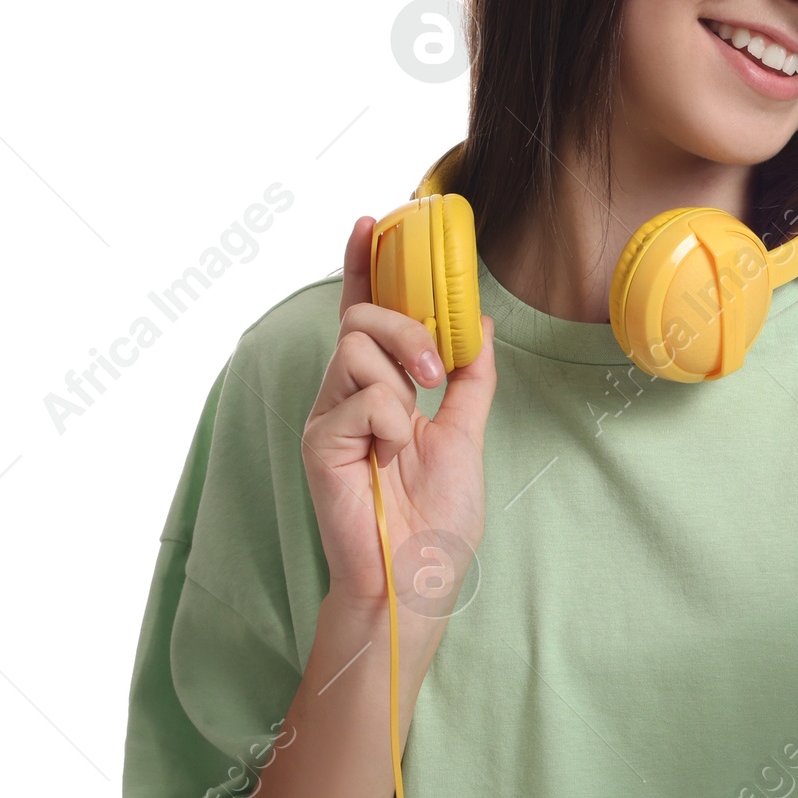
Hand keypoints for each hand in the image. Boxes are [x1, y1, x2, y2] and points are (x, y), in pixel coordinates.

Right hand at [301, 216, 496, 636]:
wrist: (420, 575)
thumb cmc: (438, 516)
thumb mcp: (467, 432)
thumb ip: (470, 377)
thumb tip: (478, 322)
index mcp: (378, 389)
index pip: (364, 313)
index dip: (363, 266)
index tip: (371, 222)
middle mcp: (345, 395)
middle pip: (360, 317)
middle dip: (406, 328)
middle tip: (433, 373)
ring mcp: (328, 417)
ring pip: (356, 347)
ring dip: (401, 380)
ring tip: (410, 429)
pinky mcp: (320, 442)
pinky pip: (361, 397)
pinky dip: (390, 423)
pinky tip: (388, 459)